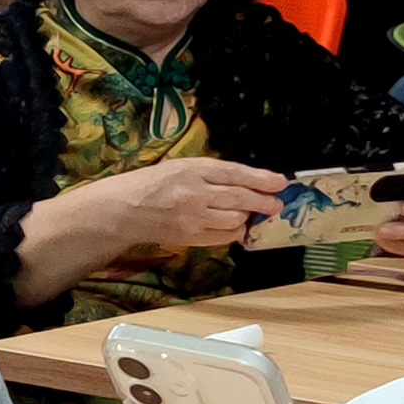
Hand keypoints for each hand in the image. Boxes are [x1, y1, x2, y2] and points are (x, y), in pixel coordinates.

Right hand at [92, 156, 287, 250]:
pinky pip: (224, 236)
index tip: (279, 182)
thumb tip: (246, 181)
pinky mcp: (191, 237)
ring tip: (251, 213)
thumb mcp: (180, 167)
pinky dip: (234, 231)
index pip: (235, 173)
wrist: (124, 209)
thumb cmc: (152, 184)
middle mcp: (194, 193)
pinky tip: (235, 226)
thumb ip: (210, 173)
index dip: (261, 178)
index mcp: (191, 169)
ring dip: (248, 216)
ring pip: (235, 218)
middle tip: (276, 203)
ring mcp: (193, 217)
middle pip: (240, 198)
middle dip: (263, 201)